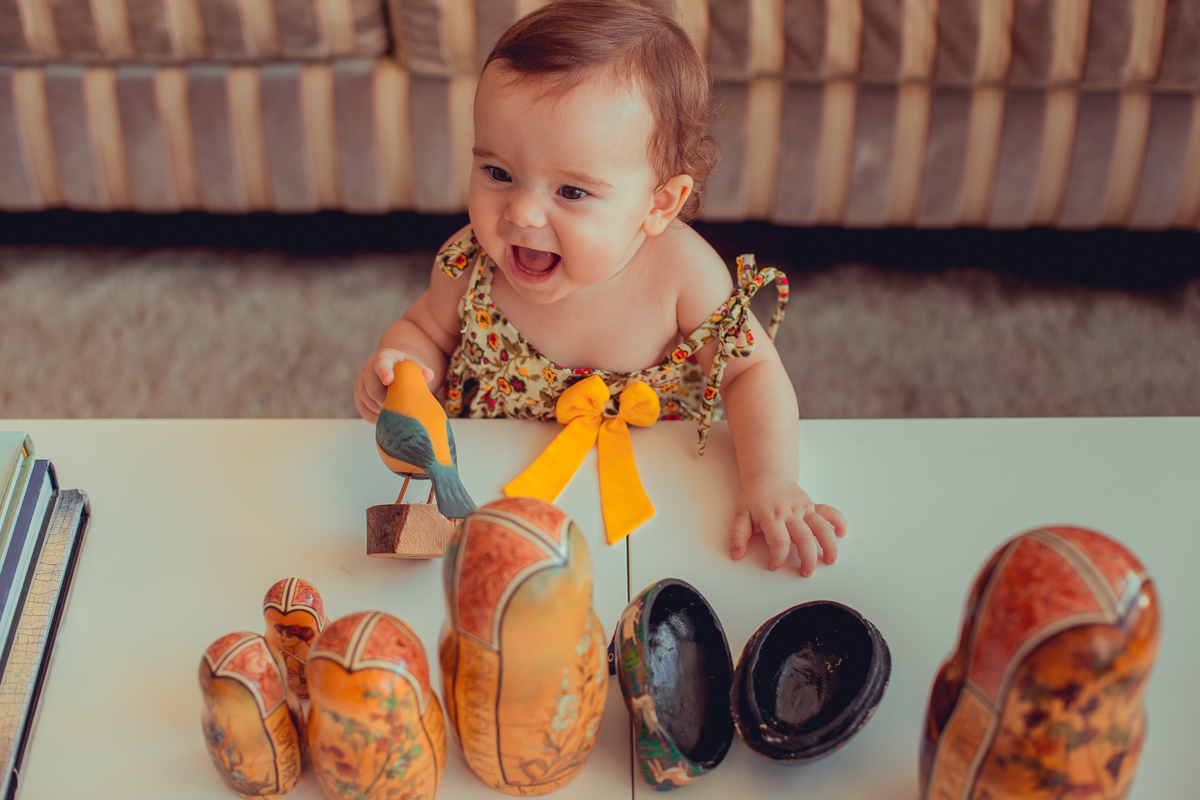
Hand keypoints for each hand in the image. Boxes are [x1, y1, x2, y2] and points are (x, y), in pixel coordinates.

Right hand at [353, 349, 433, 422]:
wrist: (391, 370)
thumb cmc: (404, 368)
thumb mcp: (413, 364)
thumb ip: (421, 368)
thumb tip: (428, 375)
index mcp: (383, 358)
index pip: (381, 364)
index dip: (384, 372)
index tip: (389, 380)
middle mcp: (367, 370)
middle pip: (373, 390)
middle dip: (387, 401)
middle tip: (402, 407)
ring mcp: (361, 384)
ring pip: (369, 402)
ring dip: (384, 410)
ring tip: (398, 410)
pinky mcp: (358, 398)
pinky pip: (365, 412)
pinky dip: (377, 418)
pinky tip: (389, 417)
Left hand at [729, 475, 847, 575]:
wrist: (767, 478)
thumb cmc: (754, 499)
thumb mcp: (740, 515)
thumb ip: (737, 535)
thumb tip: (737, 554)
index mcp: (771, 516)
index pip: (779, 540)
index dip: (778, 556)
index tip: (774, 565)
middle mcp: (790, 512)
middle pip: (803, 536)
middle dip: (807, 557)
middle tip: (807, 571)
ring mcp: (803, 508)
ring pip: (821, 526)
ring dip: (828, 543)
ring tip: (830, 559)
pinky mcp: (812, 505)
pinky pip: (829, 511)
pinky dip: (838, 521)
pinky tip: (842, 532)